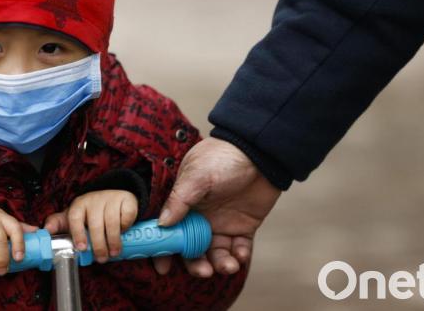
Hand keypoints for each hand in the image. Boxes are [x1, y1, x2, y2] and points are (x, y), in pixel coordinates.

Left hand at [43, 190, 137, 262]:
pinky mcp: (126, 199)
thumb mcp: (75, 217)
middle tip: (102, 258)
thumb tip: (45, 230)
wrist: (114, 197)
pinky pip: (126, 216)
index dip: (77, 233)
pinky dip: (125, 227)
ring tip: (113, 253)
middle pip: (95, 224)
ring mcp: (111, 198)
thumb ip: (59, 223)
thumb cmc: (91, 212)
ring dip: (113, 241)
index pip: (75, 217)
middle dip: (98, 245)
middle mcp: (94, 200)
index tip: (81, 248)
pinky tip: (123, 233)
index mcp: (79, 205)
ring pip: (112, 222)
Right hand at [154, 137, 280, 276]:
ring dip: (219, 264)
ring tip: (228, 266)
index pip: (168, 231)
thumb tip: (162, 223)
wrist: (260, 152)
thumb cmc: (223, 157)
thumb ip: (179, 200)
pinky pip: (239, 249)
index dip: (164, 249)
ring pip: (216, 253)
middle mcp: (200, 217)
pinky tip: (240, 255)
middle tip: (204, 271)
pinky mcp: (243, 227)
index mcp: (184, 204)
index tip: (163, 267)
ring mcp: (222, 223)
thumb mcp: (197, 176)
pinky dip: (239, 256)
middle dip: (196, 263)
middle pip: (192, 249)